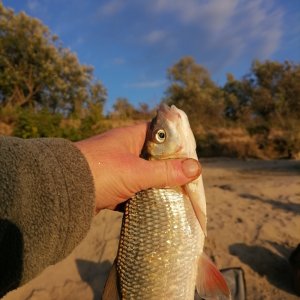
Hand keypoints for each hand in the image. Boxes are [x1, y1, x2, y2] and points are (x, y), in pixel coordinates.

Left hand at [75, 123, 200, 212]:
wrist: (61, 192)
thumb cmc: (100, 172)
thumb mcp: (136, 172)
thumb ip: (165, 171)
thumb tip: (196, 167)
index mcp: (130, 137)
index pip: (159, 133)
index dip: (175, 142)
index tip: (190, 155)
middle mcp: (124, 149)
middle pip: (153, 156)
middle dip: (169, 167)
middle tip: (187, 178)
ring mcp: (117, 168)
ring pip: (144, 174)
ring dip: (157, 184)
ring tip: (176, 193)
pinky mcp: (111, 186)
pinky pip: (133, 189)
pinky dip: (143, 196)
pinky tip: (155, 205)